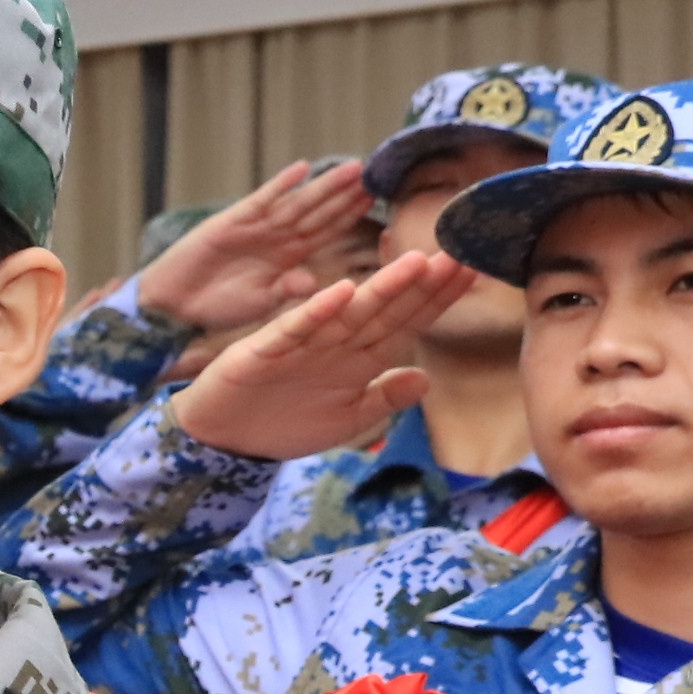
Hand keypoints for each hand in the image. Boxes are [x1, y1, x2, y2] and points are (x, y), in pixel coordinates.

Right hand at [135, 158, 379, 335]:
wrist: (171, 307)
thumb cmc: (216, 308)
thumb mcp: (261, 303)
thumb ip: (287, 291)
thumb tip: (314, 282)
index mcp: (286, 257)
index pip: (325, 231)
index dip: (349, 214)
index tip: (376, 198)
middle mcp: (275, 237)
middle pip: (317, 211)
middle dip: (344, 194)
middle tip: (375, 173)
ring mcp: (254, 228)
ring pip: (297, 203)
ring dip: (323, 186)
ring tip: (352, 168)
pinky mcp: (229, 223)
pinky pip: (260, 202)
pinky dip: (279, 186)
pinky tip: (301, 170)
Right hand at [162, 252, 473, 463]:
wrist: (222, 440)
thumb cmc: (284, 425)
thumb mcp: (346, 419)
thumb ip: (383, 398)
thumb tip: (426, 380)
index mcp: (358, 357)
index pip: (406, 322)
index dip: (437, 299)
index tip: (470, 273)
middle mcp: (334, 343)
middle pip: (385, 309)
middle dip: (421, 284)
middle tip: (457, 253)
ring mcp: (299, 343)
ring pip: (349, 312)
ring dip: (380, 289)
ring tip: (414, 264)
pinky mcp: (263, 350)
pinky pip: (294, 329)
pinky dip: (316, 312)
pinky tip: (342, 292)